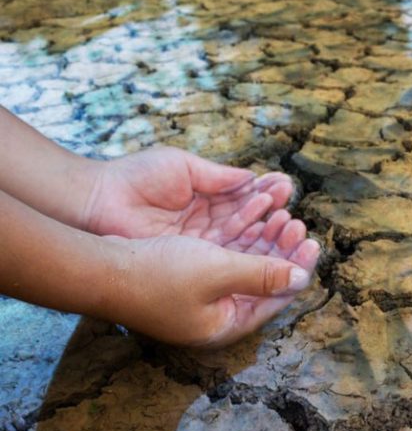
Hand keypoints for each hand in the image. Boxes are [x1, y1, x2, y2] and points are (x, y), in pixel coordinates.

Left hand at [84, 146, 294, 246]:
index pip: (245, 199)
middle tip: (293, 213)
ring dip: (267, 236)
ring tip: (287, 224)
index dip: (267, 195)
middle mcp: (208, 225)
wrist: (99, 202)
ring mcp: (201, 246)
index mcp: (207, 198)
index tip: (286, 188)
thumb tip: (253, 179)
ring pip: (243, 243)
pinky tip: (267, 241)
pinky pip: (226, 258)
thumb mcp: (183, 167)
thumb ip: (219, 177)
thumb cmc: (135, 179)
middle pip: (250, 225)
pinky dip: (248, 251)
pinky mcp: (192, 262)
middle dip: (274, 219)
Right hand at [107, 221, 319, 346]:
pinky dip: (241, 238)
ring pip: (245, 265)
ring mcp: (201, 298)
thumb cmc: (157, 274)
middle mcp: (217, 315)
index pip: (276, 298)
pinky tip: (253, 216)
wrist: (100, 267)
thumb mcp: (218, 272)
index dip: (297, 269)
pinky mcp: (188, 278)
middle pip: (263, 281)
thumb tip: (302, 278)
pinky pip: (226, 256)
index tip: (313, 243)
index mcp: (227, 324)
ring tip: (281, 214)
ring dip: (264, 240)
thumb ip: (262, 274)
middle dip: (282, 250)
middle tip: (298, 224)